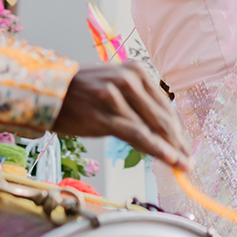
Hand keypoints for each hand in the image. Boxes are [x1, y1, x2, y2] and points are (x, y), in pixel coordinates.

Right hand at [56, 64, 192, 168]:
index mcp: (136, 71)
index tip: (187, 147)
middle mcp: (129, 79)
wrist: (46, 92)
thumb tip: (162, 131)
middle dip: (179, 142)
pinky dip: (155, 148)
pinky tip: (168, 158)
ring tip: (183, 165)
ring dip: (171, 148)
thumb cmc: (82, 94)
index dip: (178, 129)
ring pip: (152, 126)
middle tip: (189, 161)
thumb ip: (138, 104)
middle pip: (162, 116)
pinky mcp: (103, 113)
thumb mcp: (114, 89)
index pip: (165, 105)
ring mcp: (116, 96)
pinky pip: (136, 133)